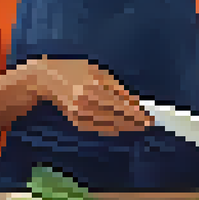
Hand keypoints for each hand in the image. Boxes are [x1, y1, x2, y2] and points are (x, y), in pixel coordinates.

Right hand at [30, 56, 154, 135]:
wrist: (48, 78)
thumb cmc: (76, 70)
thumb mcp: (99, 72)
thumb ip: (118, 87)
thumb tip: (136, 102)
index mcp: (94, 88)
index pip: (121, 106)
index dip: (137, 114)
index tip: (150, 118)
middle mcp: (87, 103)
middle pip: (117, 117)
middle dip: (135, 122)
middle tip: (149, 123)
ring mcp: (80, 115)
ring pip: (109, 125)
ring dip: (126, 126)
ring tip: (140, 125)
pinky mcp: (76, 121)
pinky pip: (99, 128)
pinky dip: (112, 128)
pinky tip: (123, 127)